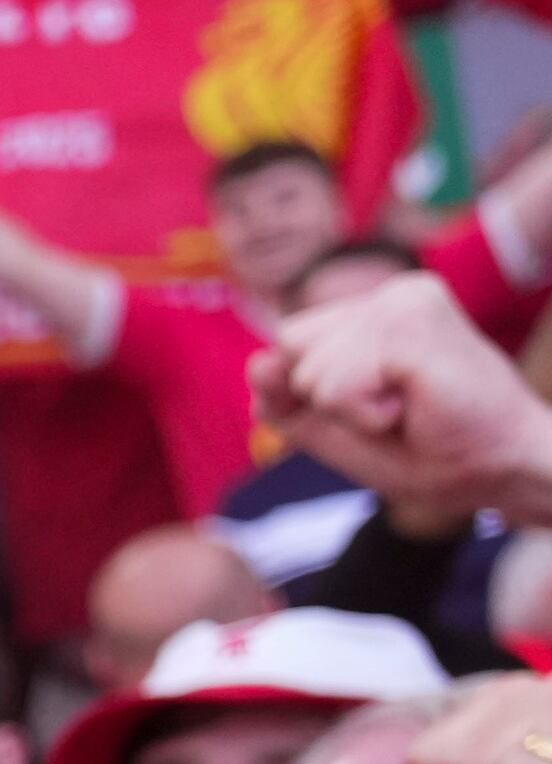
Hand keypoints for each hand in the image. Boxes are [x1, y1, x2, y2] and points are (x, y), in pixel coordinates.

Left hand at [256, 271, 551, 530]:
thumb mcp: (337, 429)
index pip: (291, 343)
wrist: (504, 471)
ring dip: (352, 411)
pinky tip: (416, 407)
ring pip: (310, 371)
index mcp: (378, 308)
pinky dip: (366, 416)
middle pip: (290, 346)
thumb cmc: (433, 450)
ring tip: (411, 408)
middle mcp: (394, 292)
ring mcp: (405, 299)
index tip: (388, 405)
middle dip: (330, 398)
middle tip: (400, 409)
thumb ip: (288, 398)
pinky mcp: (412, 322)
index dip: (320, 392)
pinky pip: (335, 387)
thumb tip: (258, 363)